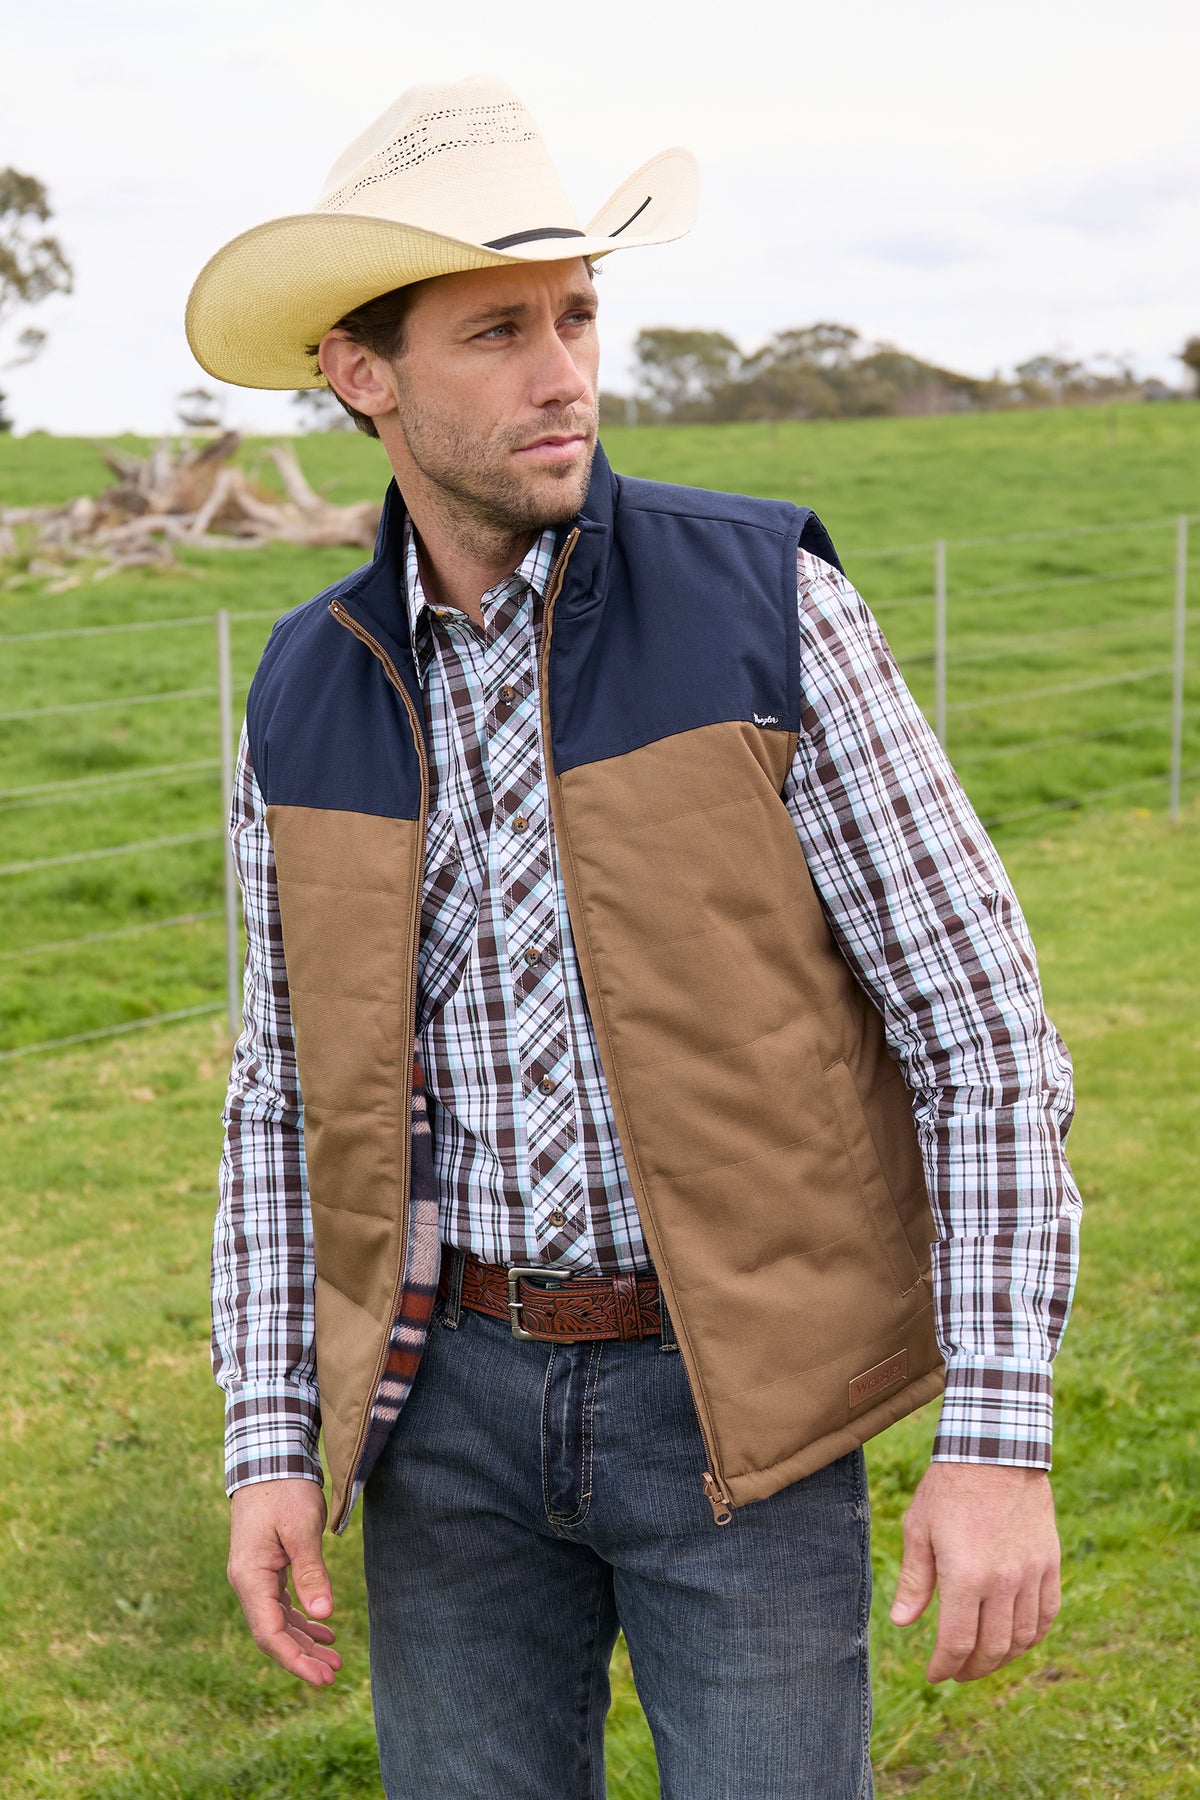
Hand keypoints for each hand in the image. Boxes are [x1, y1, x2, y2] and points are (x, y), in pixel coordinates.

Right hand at [227, 1478, 341, 1686]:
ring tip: (335, 1658)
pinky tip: (323, 1628)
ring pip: (278, 1621)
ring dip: (304, 1641)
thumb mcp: (302, 1529)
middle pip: (273, 1633)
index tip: (321, 1677)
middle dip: (302, 1657)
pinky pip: (282, 1604)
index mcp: (250, 1577)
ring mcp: (255, 1576)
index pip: (269, 1633)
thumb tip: (324, 1613)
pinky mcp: (266, 1568)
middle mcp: (247, 1582)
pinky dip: (302, 1619)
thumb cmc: (284, 1490)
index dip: (294, 1660)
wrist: (268, 1459)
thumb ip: (311, 1571)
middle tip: (333, 1675)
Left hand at [889, 1462, 1060, 1682]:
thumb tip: (901, 1623)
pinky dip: (1032, 1636)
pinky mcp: (1050, 1563)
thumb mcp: (919, 1529)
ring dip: (1002, 1658)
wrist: (995, 1449)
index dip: (944, 1666)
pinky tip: (1016, 1639)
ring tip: (982, 1659)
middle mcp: (1003, 1581)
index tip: (934, 1674)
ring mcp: (1031, 1573)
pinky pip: (1047, 1614)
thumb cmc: (948, 1487)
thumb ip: (914, 1581)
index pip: (958, 1642)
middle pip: (993, 1648)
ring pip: (1023, 1638)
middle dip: (971, 1669)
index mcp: (966, 1575)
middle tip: (956, 1671)